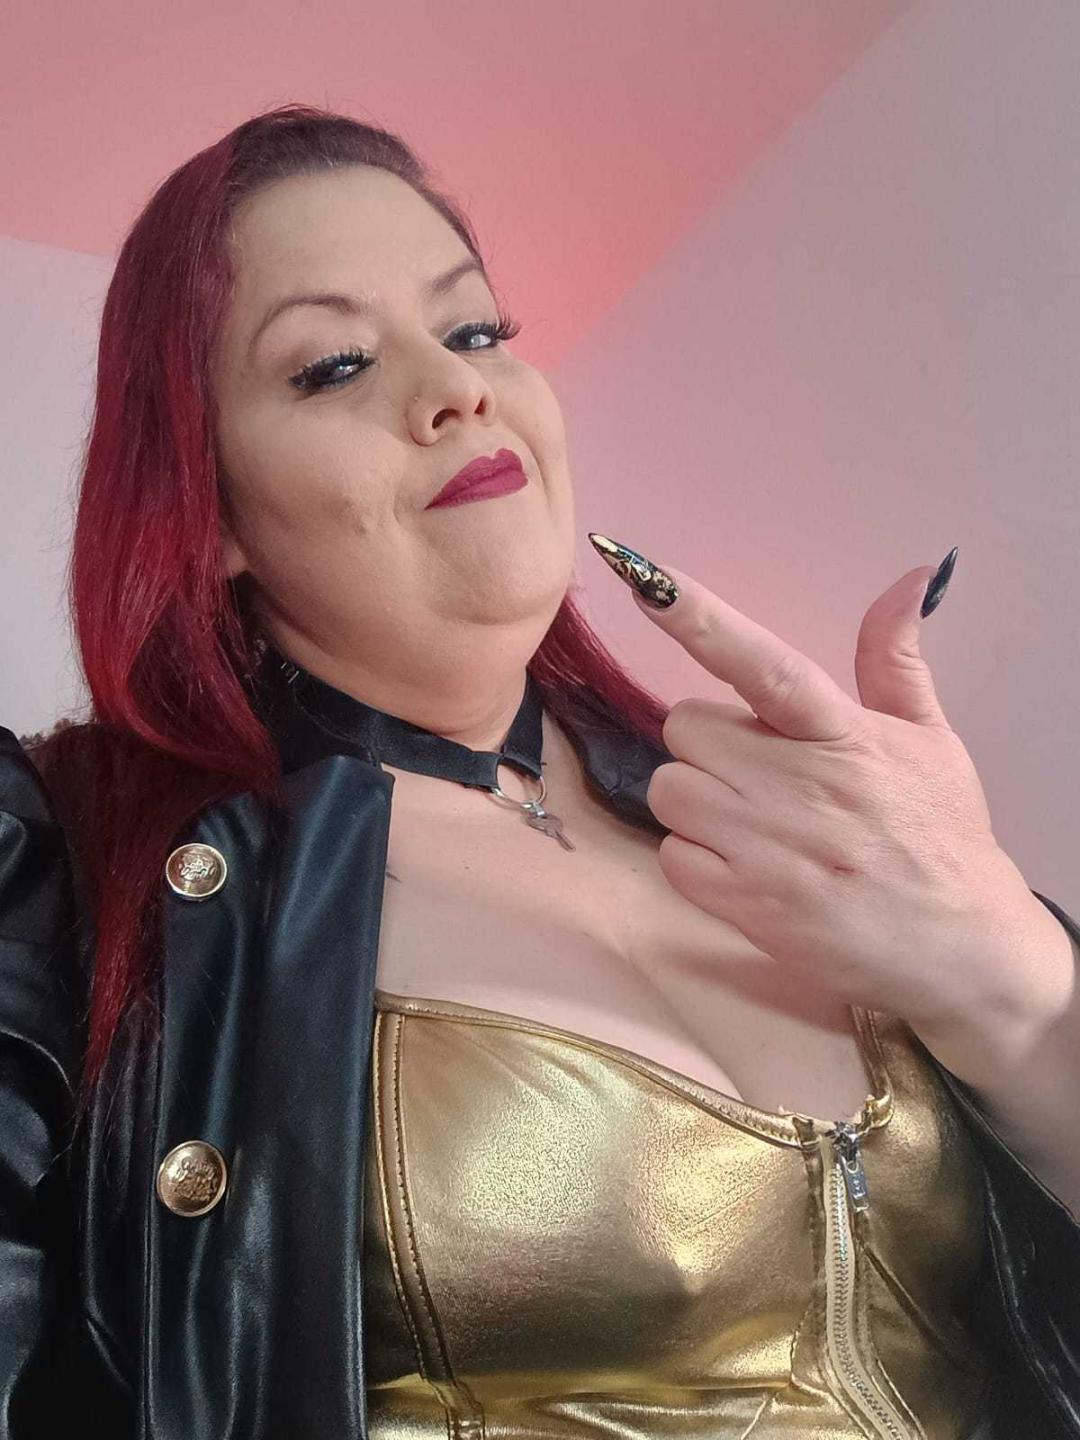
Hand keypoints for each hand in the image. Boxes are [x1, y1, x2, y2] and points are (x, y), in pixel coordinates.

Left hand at [629, 556, 1071, 1031]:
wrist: (959, 949)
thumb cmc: (939, 835)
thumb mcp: (930, 740)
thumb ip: (894, 659)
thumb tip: (909, 577)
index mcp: (844, 736)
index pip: (767, 666)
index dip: (704, 620)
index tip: (652, 582)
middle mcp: (801, 788)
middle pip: (686, 728)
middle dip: (709, 742)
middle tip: (756, 768)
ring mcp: (768, 851)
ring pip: (670, 790)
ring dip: (695, 800)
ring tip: (749, 819)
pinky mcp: (745, 906)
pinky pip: (672, 856)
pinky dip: (695, 859)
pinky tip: (742, 865)